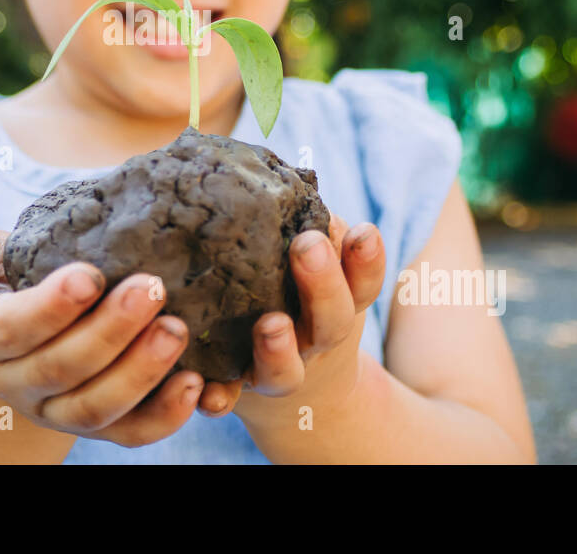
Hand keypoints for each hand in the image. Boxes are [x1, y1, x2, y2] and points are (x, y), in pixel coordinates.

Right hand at [0, 228, 205, 446]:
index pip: (10, 329)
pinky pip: (131, 433)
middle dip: (109, 330)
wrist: (33, 325)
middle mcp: (17, 384)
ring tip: (177, 328)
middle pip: (61, 368)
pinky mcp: (101, 427)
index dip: (50, 306)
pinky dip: (166, 416)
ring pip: (95, 408)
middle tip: (153, 287)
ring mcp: (59, 412)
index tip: (91, 274)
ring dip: (140, 372)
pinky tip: (197, 381)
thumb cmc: (11, 276)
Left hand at [194, 213, 385, 426]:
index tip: (363, 231)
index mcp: (338, 305)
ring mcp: (279, 372)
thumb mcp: (321, 269)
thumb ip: (312, 230)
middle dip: (323, 284)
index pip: (363, 281)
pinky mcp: (238, 393)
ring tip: (272, 324)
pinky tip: (209, 395)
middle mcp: (314, 341)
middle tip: (308, 245)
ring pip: (284, 370)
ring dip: (278, 349)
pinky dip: (220, 401)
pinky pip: (230, 402)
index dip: (366, 259)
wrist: (298, 398)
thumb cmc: (301, 304)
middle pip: (331, 320)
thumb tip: (287, 175)